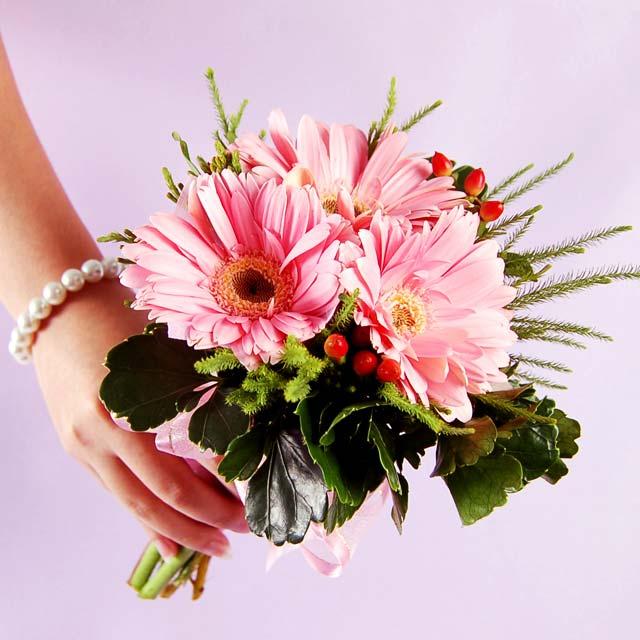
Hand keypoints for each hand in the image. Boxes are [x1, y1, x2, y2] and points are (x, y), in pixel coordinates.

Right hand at [32, 280, 247, 557]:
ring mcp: (85, 444)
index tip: (258, 492)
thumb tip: (243, 435)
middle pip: (165, 490)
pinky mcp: (77, 451)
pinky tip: (172, 547)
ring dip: (182, 530)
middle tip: (246, 528)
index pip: (193, 452)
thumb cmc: (122, 319)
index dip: (228, 478)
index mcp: (135, 395)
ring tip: (219, 544)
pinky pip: (118, 496)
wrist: (60, 309)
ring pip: (139, 503)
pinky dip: (147, 524)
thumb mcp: (166, 351)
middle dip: (210, 517)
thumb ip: (198, 393)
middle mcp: (106, 427)